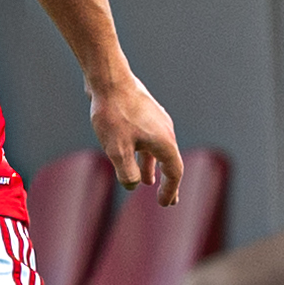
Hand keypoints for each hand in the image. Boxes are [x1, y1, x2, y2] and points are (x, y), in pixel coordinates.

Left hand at [90, 72, 183, 205]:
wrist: (109, 80)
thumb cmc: (113, 115)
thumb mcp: (117, 150)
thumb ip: (127, 173)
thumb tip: (134, 185)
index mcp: (164, 142)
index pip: (174, 173)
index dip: (170, 190)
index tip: (164, 204)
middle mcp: (165, 131)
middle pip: (171, 162)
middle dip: (168, 183)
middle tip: (168, 200)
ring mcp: (156, 121)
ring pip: (158, 150)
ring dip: (154, 168)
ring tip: (149, 182)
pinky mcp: (143, 114)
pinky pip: (149, 140)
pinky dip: (146, 154)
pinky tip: (135, 157)